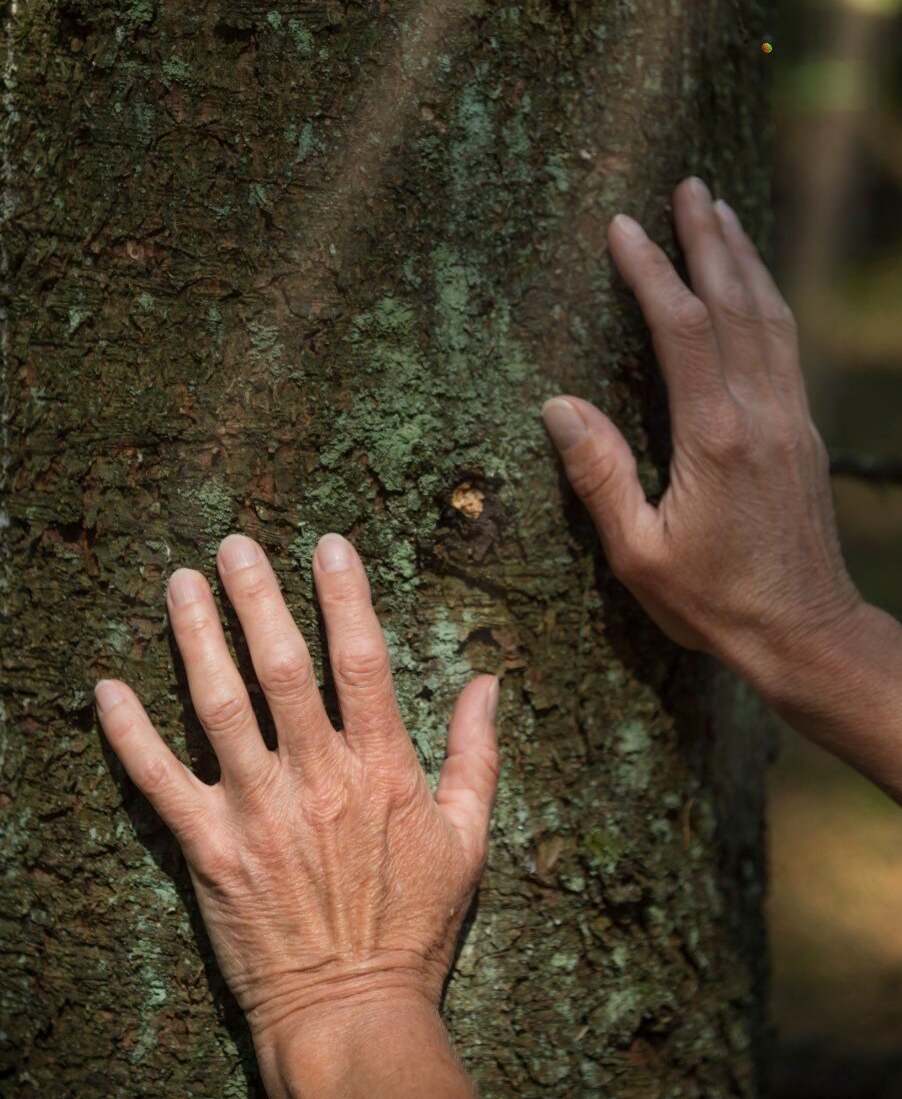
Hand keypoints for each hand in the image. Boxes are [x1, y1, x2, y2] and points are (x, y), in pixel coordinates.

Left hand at [95, 533, 498, 1097]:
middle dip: (256, 598)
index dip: (345, 596)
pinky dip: (129, 734)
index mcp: (381, 770)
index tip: (327, 546)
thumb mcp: (468, 839)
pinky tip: (107, 688)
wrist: (353, 1012)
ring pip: (218, 707)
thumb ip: (477, 755)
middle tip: (234, 545)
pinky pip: (160, 782)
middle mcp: (316, 779)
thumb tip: (488, 682)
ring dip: (196, 639)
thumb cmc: (415, 926)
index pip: (361, 661)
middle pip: (280, 669)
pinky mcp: (210, 850)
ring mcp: (257, 813)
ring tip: (179, 583)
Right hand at [542, 177, 901, 798]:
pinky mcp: (804, 431)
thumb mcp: (639, 554)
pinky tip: (756, 283)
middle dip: (706, 240)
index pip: (684, 330)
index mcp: (716, 438)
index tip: (623, 227)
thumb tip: (559, 404)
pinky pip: (787, 345)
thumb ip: (601, 476)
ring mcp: (791, 419)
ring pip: (770, 316)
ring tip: (720, 210)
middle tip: (686, 185)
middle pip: (736, 304)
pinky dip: (769, 299)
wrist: (806, 631)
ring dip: (744, 258)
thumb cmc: (714, 602)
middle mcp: (761, 414)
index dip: (652, 272)